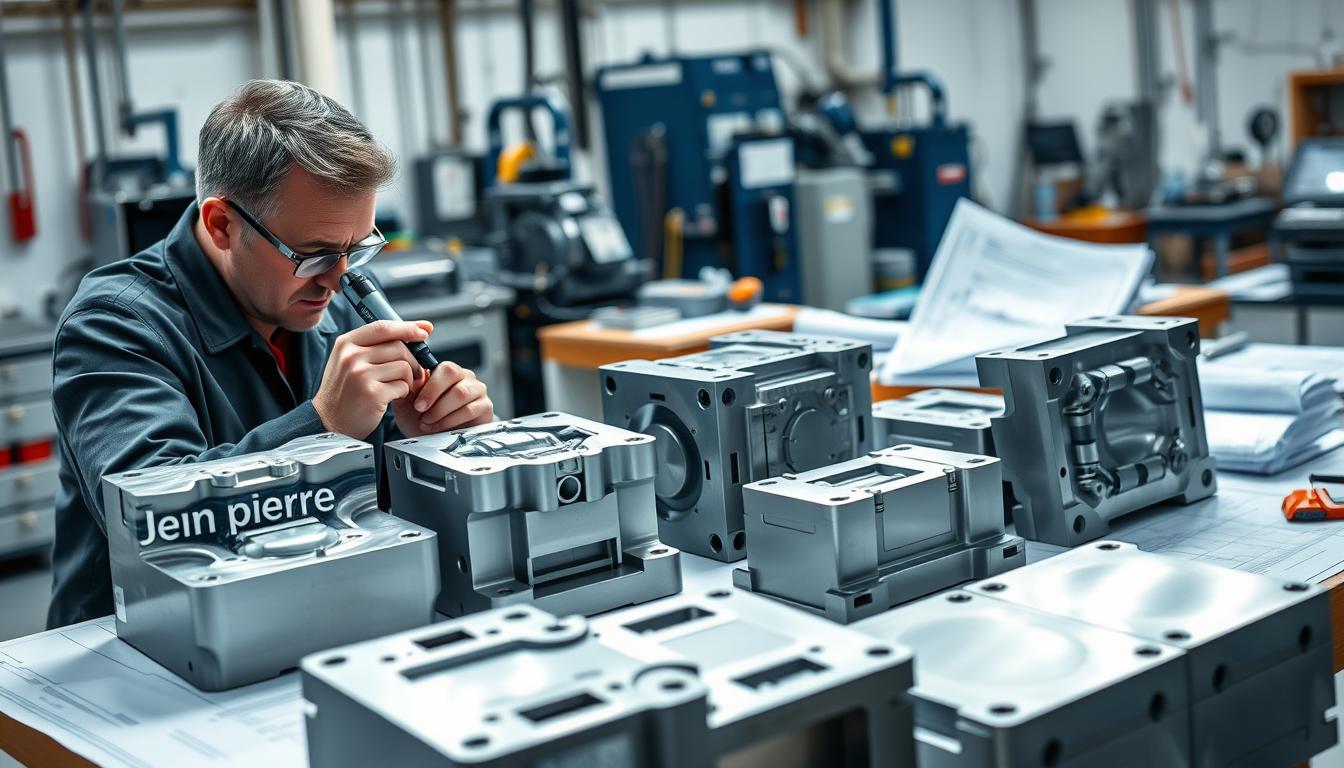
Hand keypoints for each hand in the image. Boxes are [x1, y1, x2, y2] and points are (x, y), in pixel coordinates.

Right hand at [313, 320, 425, 438]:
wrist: (329, 422)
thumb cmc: (346, 390)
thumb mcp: (351, 360)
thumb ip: (376, 345)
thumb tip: (418, 329)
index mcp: (346, 344)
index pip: (383, 327)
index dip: (407, 327)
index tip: (425, 330)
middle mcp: (351, 356)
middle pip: (398, 347)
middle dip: (413, 360)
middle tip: (414, 372)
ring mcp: (361, 375)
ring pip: (404, 366)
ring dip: (409, 378)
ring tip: (397, 387)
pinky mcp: (372, 394)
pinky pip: (403, 386)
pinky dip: (404, 393)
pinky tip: (392, 397)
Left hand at [393, 358, 493, 436]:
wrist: (432, 438)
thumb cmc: (421, 417)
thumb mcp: (407, 403)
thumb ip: (407, 388)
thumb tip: (408, 375)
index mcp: (447, 372)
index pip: (446, 369)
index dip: (432, 387)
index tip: (418, 405)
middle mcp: (465, 378)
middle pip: (456, 378)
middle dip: (436, 400)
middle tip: (422, 415)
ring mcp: (477, 391)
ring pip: (462, 394)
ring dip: (441, 413)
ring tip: (428, 423)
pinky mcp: (485, 407)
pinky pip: (470, 410)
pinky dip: (451, 421)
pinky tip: (440, 428)